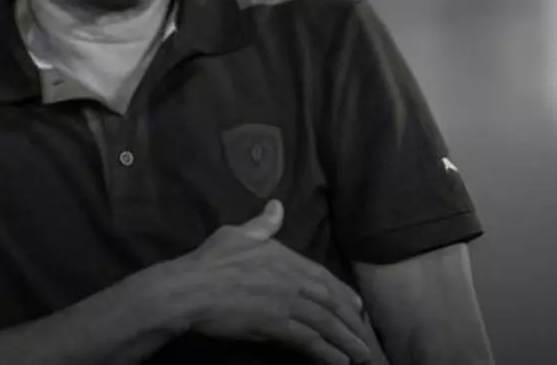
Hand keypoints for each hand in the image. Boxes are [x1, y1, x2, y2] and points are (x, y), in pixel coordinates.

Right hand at [160, 200, 372, 363]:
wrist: (190, 289)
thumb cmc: (209, 261)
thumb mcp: (237, 234)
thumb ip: (262, 225)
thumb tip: (277, 206)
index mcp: (284, 257)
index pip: (323, 276)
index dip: (342, 293)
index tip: (356, 306)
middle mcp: (292, 279)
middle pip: (331, 301)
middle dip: (351, 321)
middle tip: (365, 337)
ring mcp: (286, 302)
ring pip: (326, 322)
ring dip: (347, 340)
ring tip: (362, 355)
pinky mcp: (277, 325)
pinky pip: (310, 340)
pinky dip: (328, 352)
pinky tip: (339, 362)